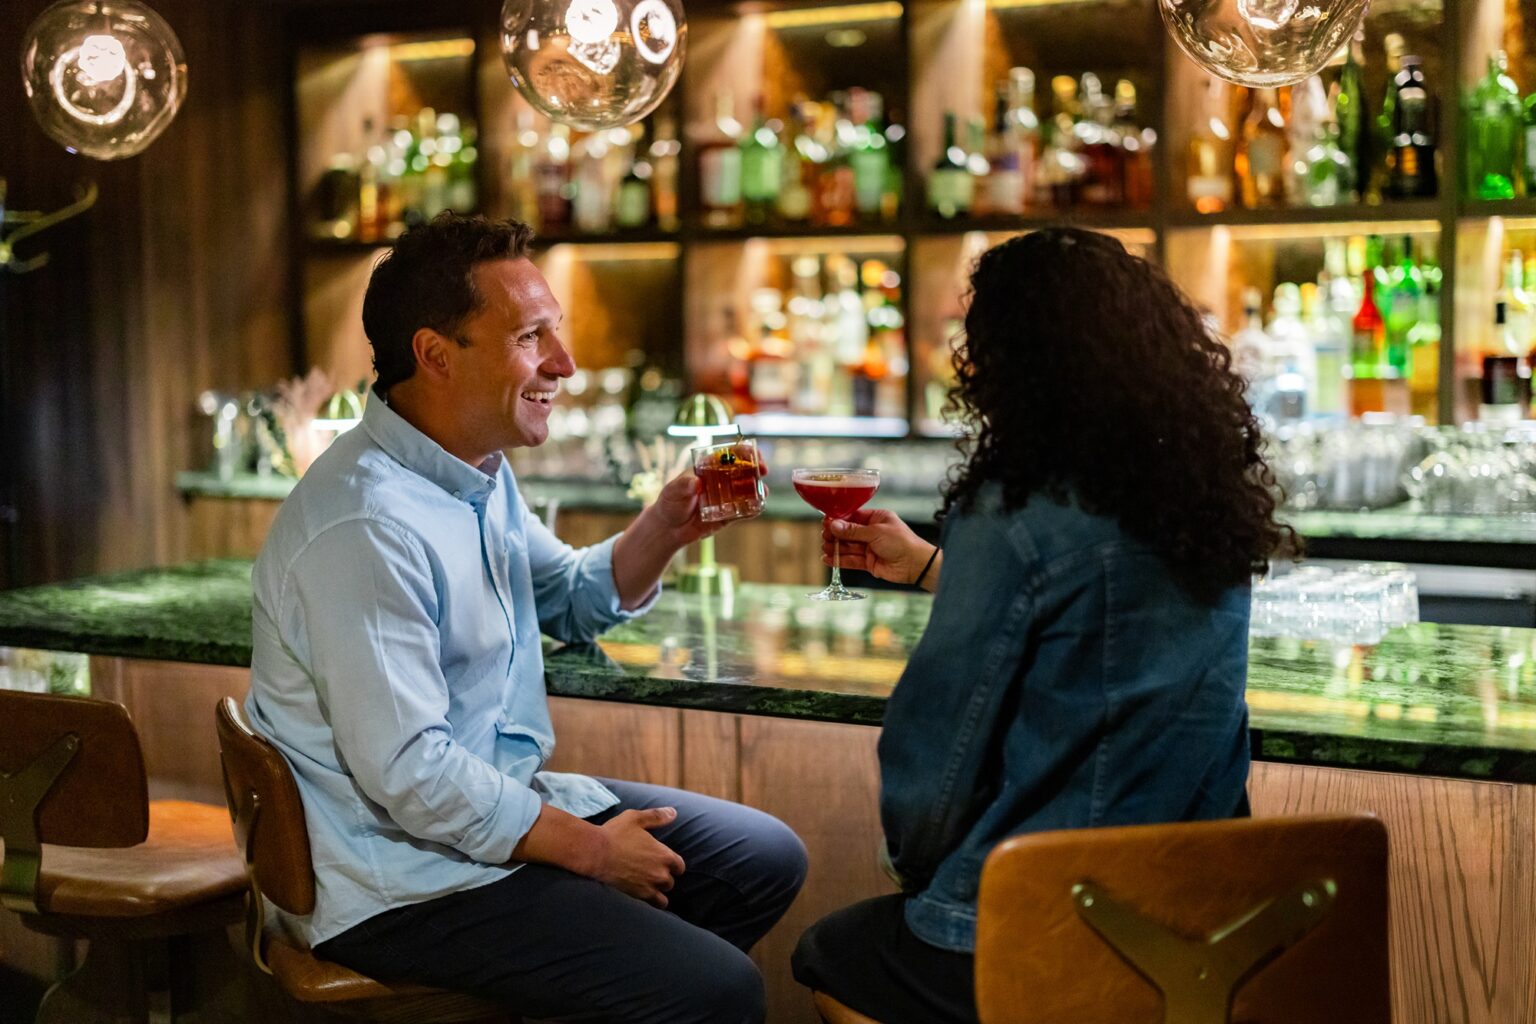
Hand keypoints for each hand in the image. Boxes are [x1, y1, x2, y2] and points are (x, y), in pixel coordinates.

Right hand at [590, 807, 686, 907]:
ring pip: (663, 895)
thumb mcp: (636, 818)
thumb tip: (673, 812)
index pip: (679, 866)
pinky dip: (653, 903)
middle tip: (651, 873)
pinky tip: (645, 898)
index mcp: (664, 855)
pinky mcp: (638, 896)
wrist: (595, 853)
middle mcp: (661, 873)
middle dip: (663, 877)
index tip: (662, 863)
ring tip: (647, 886)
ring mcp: (650, 886)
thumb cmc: (615, 834)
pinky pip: (655, 905)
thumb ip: (657, 816)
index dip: (672, 865)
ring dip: (658, 891)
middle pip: (670, 881)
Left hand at [649, 456, 769, 546]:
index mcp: (708, 468)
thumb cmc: (669, 503)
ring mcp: (726, 497)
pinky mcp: (728, 514)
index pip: (727, 455)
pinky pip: (744, 510)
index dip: (742, 451)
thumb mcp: (673, 491)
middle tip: (763, 469)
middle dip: (756, 467)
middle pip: (743, 470)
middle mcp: (720, 481)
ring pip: (747, 490)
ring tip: (763, 491)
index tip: (752, 451)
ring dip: (758, 488)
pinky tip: (759, 506)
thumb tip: (696, 482)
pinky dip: (753, 508)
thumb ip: (683, 485)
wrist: (669, 528)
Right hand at [823, 508, 935, 586]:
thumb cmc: (901, 542)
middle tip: (824, 537)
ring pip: (848, 547)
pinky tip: (828, 559)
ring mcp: (870, 548)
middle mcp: (872, 532)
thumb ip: (853, 531)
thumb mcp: (876, 532)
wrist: (915, 564)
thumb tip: (834, 525)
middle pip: (848, 533)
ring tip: (825, 548)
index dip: (839, 521)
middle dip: (836, 535)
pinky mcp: (869, 562)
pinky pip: (852, 560)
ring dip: (836, 548)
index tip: (826, 523)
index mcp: (877, 518)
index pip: (853, 517)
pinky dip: (840, 560)